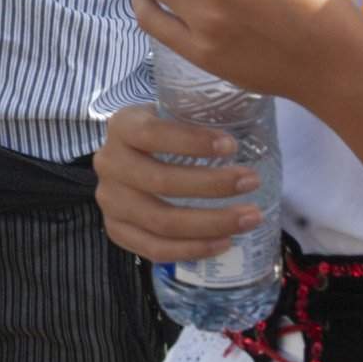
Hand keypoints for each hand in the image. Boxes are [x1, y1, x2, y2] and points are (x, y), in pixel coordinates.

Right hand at [92, 105, 266, 265]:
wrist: (130, 156)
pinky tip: (224, 242)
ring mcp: (109, 201)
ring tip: (250, 217)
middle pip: (160, 182)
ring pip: (161, 221)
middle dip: (212, 185)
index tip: (232, 145)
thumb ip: (197, 114)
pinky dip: (192, 249)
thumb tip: (254, 115)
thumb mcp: (171, 112)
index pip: (151, 134)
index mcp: (121, 127)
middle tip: (252, 181)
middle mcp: (109, 164)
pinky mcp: (116, 230)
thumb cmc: (165, 131)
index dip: (192, 141)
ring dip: (211, 223)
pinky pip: (154, 249)